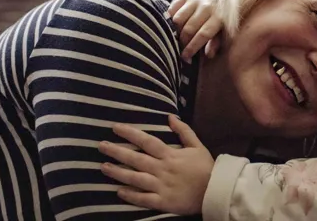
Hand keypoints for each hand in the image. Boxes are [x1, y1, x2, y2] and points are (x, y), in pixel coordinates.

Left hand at [99, 115, 214, 214]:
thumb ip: (183, 131)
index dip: (130, 134)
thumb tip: (170, 116)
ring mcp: (161, 186)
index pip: (146, 141)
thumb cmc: (206, 167)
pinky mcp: (162, 201)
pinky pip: (142, 199)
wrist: (215, 191)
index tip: (115, 128)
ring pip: (135, 178)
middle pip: (136, 159)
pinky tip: (118, 191)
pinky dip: (130, 195)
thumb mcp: (197, 146)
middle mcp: (162, 169)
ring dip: (118, 173)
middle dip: (117, 151)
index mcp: (170, 155)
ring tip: (104, 167)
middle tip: (101, 146)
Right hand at [167, 0, 222, 60]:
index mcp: (219, 17)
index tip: (185, 57)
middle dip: (183, 42)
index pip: (203, 34)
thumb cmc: (220, 18)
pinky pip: (172, 9)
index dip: (192, 47)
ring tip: (178, 35)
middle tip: (180, 49)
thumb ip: (215, 43)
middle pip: (189, 28)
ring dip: (176, 30)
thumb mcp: (223, 31)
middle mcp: (207, 7)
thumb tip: (209, 55)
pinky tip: (175, 24)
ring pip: (178, 19)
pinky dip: (171, 18)